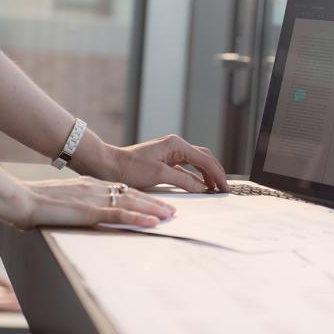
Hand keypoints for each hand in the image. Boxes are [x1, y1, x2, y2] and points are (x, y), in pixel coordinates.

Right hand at [17, 176, 174, 229]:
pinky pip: (119, 214)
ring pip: (131, 202)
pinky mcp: (89, 210)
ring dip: (153, 209)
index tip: (154, 202)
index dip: (140, 196)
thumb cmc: (32, 202)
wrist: (18, 198)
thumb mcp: (59, 201)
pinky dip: (138, 217)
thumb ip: (72, 206)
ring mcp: (94, 198)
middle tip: (172, 209)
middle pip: (132, 194)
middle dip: (153, 202)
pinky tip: (153, 222)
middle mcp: (96, 188)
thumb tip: (74, 214)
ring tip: (170, 215)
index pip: (121, 189)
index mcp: (89, 185)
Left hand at [111, 134, 228, 192]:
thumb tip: (203, 188)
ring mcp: (170, 152)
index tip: (225, 188)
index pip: (205, 159)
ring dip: (206, 174)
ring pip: (196, 162)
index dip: (217, 175)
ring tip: (214, 188)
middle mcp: (176, 145)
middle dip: (216, 172)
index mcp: (176, 144)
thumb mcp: (159, 175)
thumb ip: (185, 181)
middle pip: (204, 158)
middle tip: (224, 188)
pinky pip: (186, 168)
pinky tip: (199, 186)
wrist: (108, 165)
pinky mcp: (164, 160)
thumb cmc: (130, 168)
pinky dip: (195, 176)